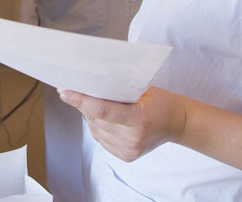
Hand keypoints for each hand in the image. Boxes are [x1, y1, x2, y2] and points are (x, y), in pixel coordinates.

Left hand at [59, 86, 186, 161]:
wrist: (177, 122)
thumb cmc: (160, 101)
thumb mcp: (142, 90)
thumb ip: (116, 90)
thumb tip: (86, 86)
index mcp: (139, 120)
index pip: (102, 111)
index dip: (81, 100)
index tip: (64, 92)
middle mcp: (132, 139)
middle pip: (95, 120)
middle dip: (82, 104)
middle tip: (72, 89)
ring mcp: (129, 150)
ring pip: (95, 130)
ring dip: (89, 116)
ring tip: (94, 102)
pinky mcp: (126, 156)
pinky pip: (100, 139)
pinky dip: (97, 126)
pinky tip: (103, 118)